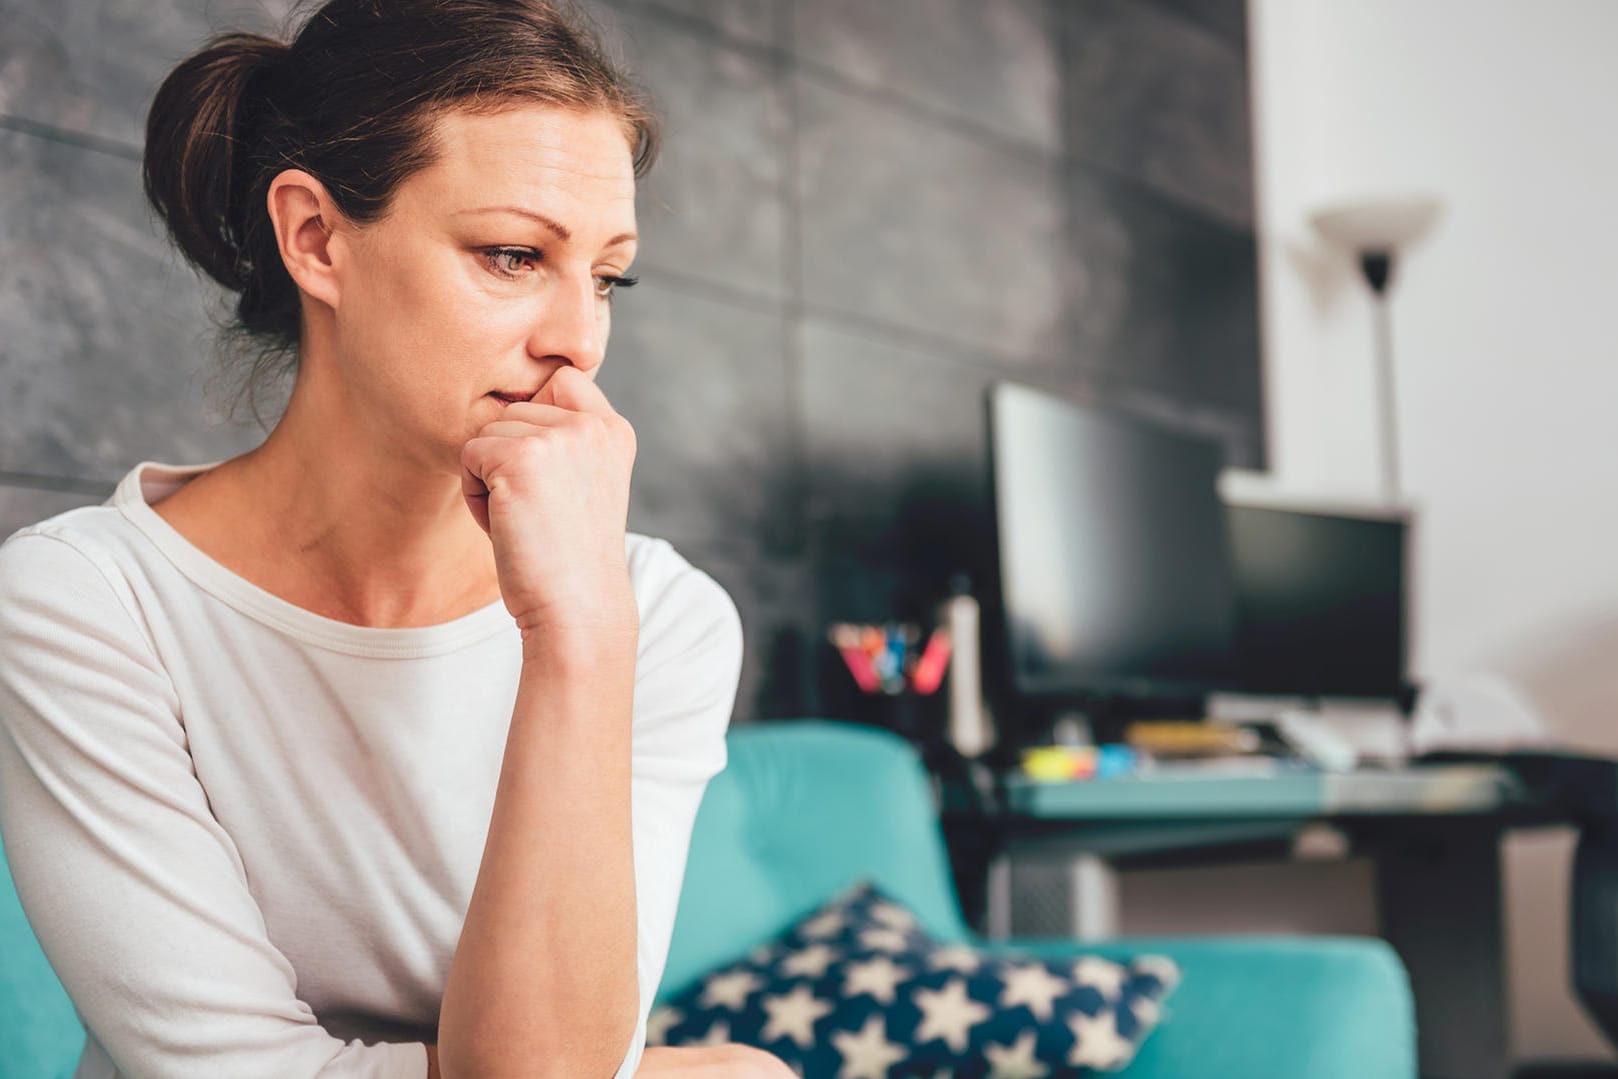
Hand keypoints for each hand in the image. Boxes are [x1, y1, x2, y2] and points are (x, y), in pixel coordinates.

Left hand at [460, 367, 638, 638]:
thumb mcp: (586, 483)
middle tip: (538, 510)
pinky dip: (475, 495)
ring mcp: (557, 438)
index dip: (539, 420)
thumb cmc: (570, 556)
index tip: (550, 477)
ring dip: (490, 477)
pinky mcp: (519, 457)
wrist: (576, 608)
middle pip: (514, 410)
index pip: (562, 380)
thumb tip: (513, 403)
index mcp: (614, 430)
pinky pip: (468, 456)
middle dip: (510, 457)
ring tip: (525, 519)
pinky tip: (508, 525)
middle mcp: (592, 425)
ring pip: (488, 432)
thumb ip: (567, 439)